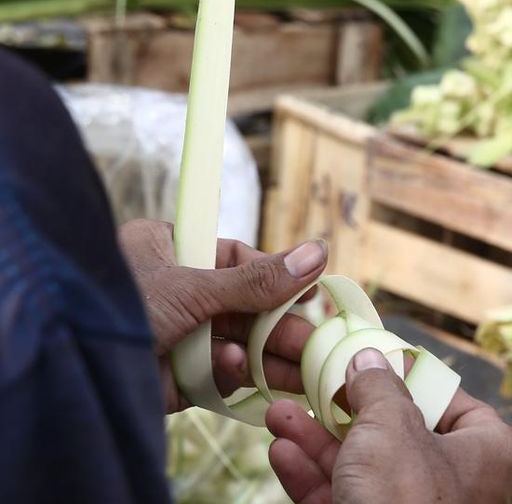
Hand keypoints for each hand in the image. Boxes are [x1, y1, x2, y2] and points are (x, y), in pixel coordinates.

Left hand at [118, 220, 327, 412]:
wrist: (75, 372)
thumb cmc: (121, 307)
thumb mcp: (194, 286)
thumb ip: (258, 279)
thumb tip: (318, 253)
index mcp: (168, 251)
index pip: (237, 259)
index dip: (277, 277)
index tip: (311, 293)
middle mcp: (174, 291)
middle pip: (245, 306)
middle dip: (280, 327)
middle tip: (316, 341)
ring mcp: (176, 335)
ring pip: (237, 342)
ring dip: (267, 356)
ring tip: (302, 370)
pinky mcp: (176, 376)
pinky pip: (218, 373)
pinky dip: (231, 374)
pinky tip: (235, 369)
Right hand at [266, 348, 511, 503]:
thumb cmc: (406, 497)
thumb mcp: (390, 424)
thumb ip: (378, 387)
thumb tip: (368, 360)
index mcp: (490, 450)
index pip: (452, 401)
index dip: (407, 379)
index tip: (371, 363)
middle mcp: (462, 484)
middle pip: (397, 435)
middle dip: (344, 411)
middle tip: (314, 387)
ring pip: (365, 469)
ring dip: (317, 442)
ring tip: (280, 416)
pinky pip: (348, 500)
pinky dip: (314, 479)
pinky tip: (282, 453)